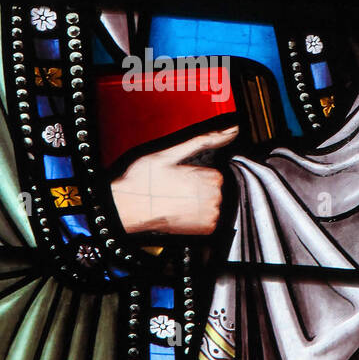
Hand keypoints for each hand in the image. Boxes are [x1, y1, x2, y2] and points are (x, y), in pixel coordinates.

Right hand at [111, 126, 238, 235]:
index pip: (215, 176)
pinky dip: (197, 219)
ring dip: (198, 205)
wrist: (128, 206)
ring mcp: (210, 215)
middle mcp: (213, 197)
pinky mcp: (204, 229)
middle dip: (198, 191)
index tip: (181, 180)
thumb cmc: (144, 181)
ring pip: (212, 206)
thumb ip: (202, 140)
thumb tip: (229, 130)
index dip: (197, 177)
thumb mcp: (172, 153)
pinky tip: (180, 213)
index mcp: (209, 177)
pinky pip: (209, 222)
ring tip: (176, 202)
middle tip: (175, 191)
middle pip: (215, 191)